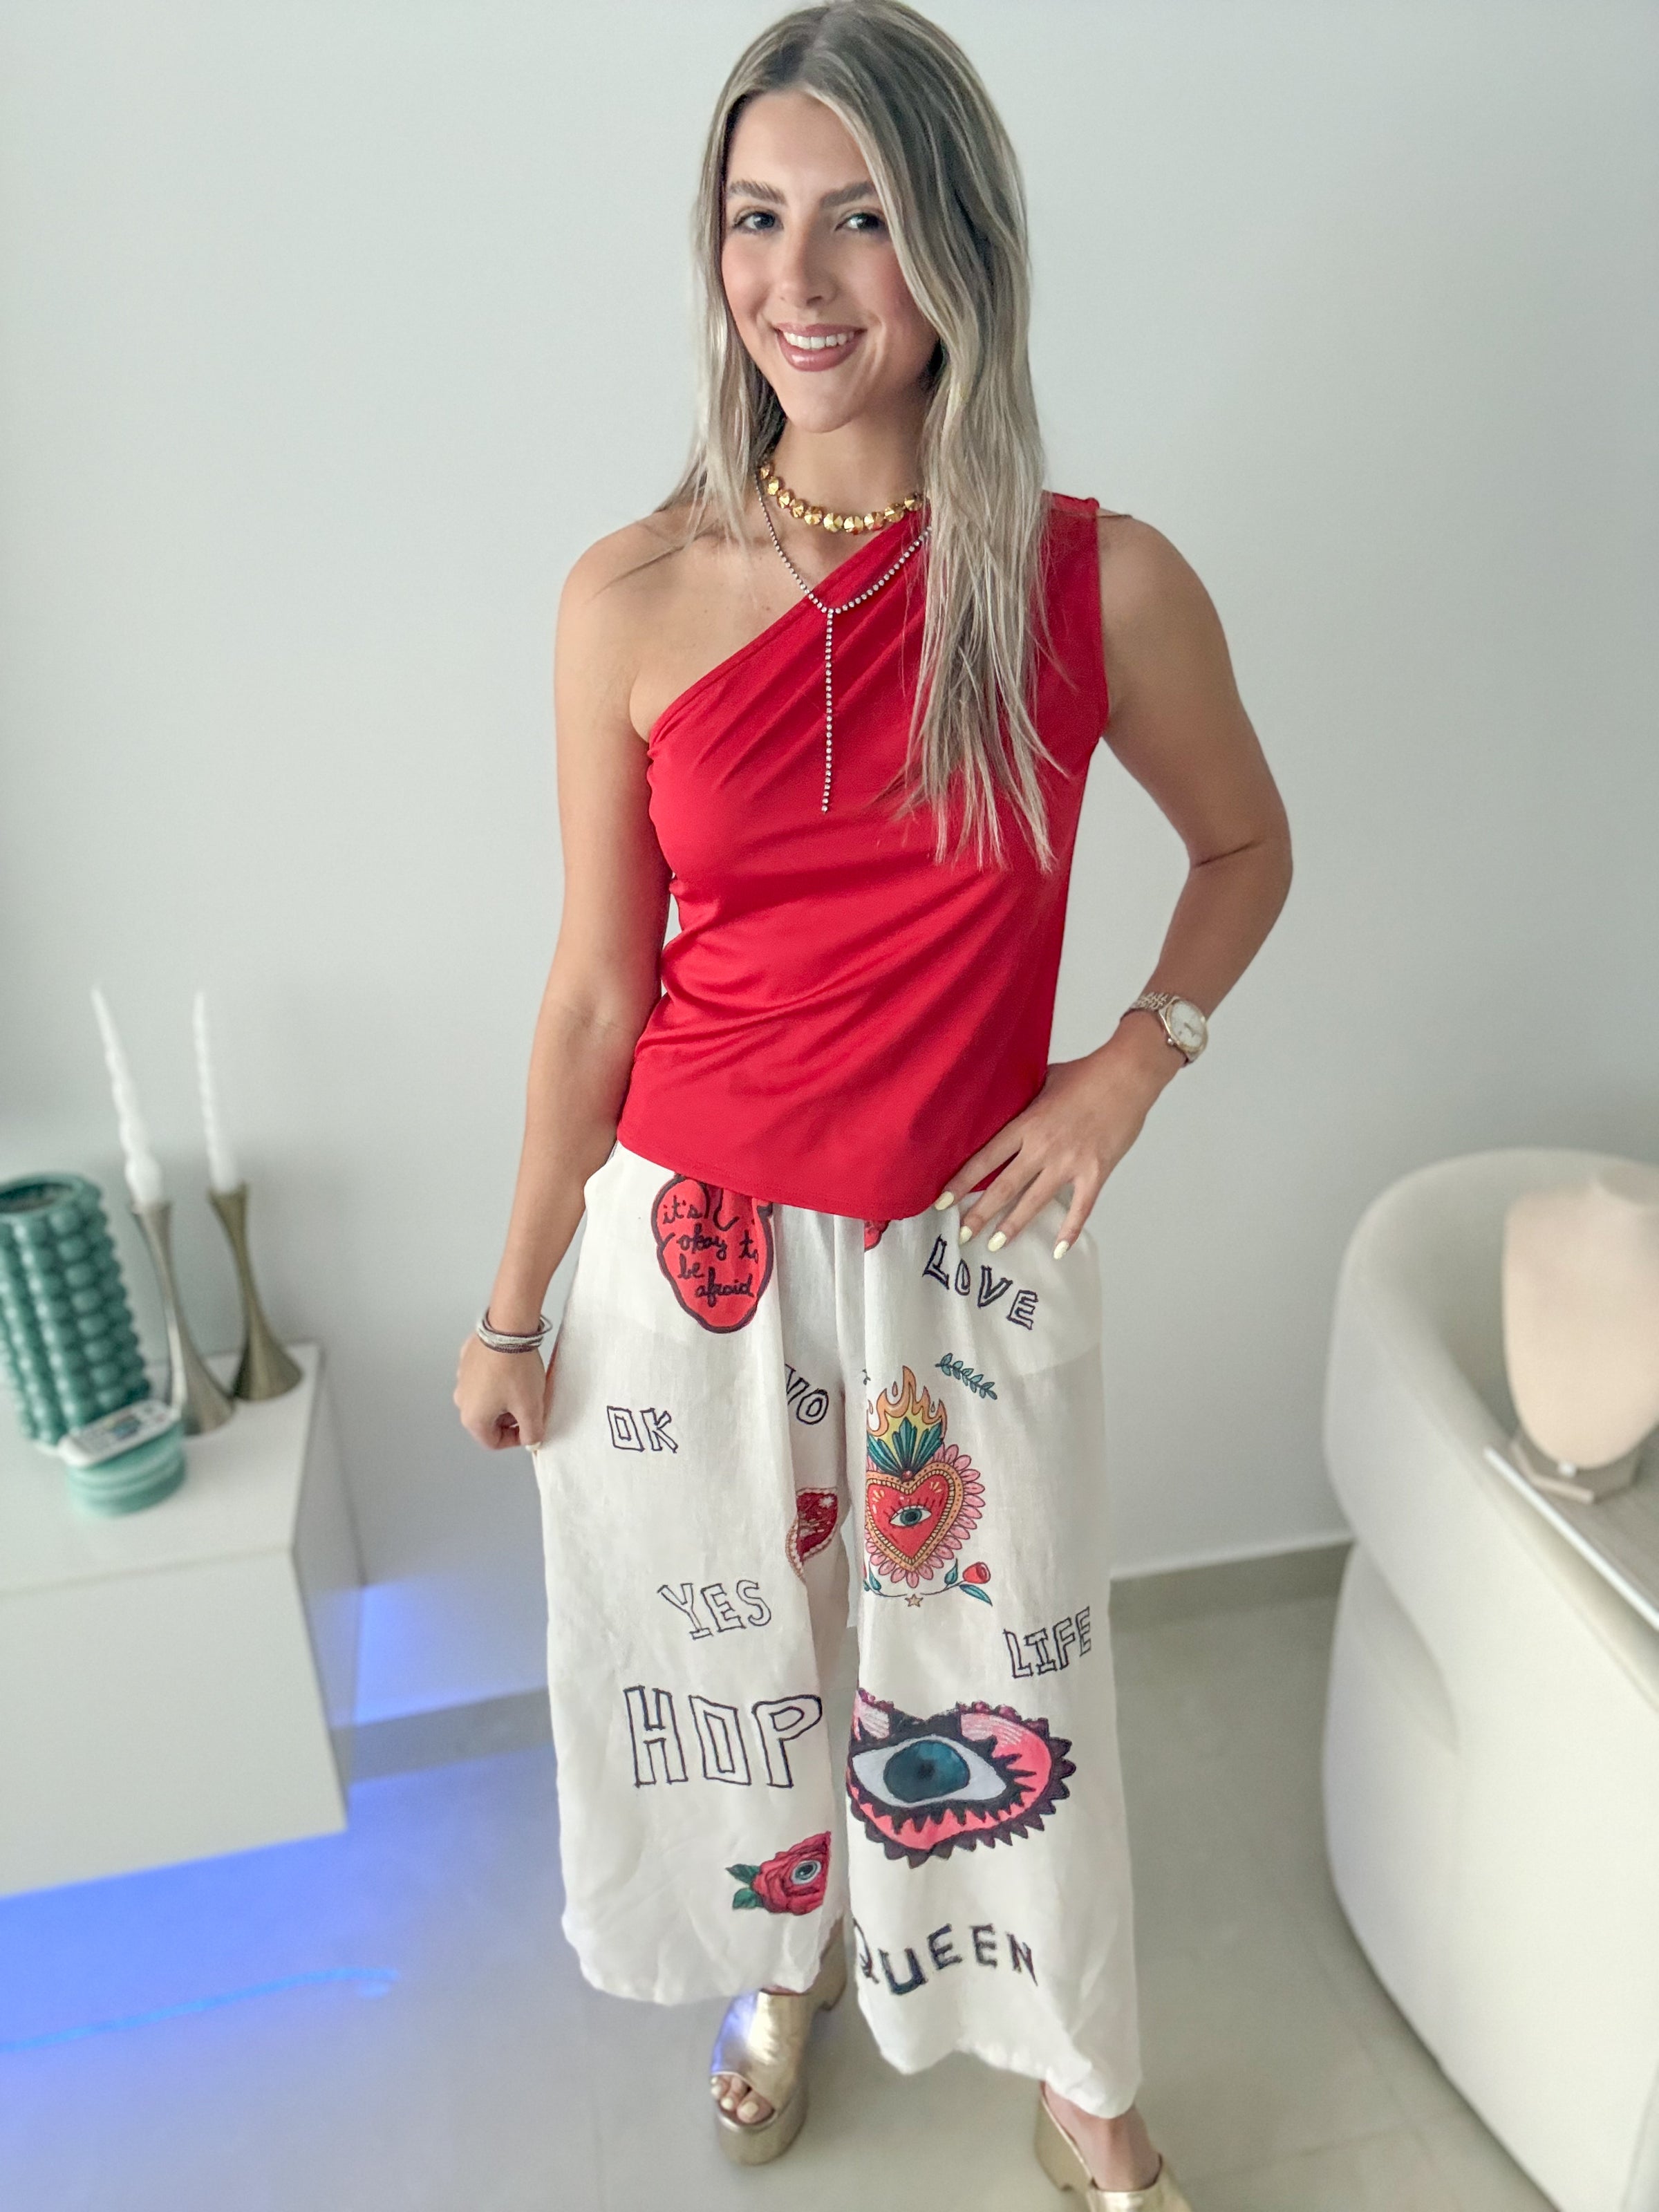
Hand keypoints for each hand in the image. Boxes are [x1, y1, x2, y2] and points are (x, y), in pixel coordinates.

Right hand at [453, 1329, 557, 1451]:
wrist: (507, 1329)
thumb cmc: (516, 1370)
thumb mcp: (531, 1408)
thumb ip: (532, 1432)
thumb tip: (531, 1440)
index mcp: (473, 1418)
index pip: (493, 1442)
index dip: (515, 1439)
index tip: (530, 1426)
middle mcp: (461, 1400)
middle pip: (488, 1420)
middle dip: (510, 1417)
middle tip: (529, 1403)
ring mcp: (461, 1378)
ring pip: (485, 1398)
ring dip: (503, 1397)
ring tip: (522, 1384)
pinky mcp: (466, 1359)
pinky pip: (483, 1377)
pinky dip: (496, 1378)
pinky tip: (511, 1367)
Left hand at [937, 1022, 1180, 1255]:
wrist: (1128, 1074)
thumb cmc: (1088, 1073)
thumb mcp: (1045, 1080)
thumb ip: (1025, 1100)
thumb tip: (1007, 1102)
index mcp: (1027, 1124)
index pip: (985, 1158)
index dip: (961, 1182)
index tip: (942, 1201)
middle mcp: (1043, 1147)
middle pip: (1004, 1186)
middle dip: (980, 1214)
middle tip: (962, 1235)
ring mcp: (1070, 1162)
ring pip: (1034, 1201)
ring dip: (1013, 1226)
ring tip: (995, 1245)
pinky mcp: (1096, 1172)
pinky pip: (1080, 1208)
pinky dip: (1069, 1230)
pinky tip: (1058, 1249)